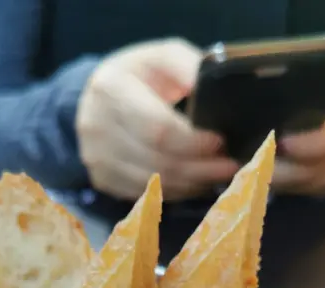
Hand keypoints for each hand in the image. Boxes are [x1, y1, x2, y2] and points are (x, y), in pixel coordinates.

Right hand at [76, 39, 237, 200]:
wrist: (95, 98)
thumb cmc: (139, 76)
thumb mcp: (161, 57)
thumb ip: (187, 66)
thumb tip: (212, 87)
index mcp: (112, 90)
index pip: (159, 130)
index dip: (193, 142)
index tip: (220, 142)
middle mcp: (97, 127)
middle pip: (158, 161)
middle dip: (200, 168)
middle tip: (229, 166)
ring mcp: (97, 158)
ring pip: (154, 183)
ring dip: (191, 183)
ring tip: (216, 176)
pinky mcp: (102, 179)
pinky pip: (145, 194)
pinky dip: (175, 192)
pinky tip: (194, 183)